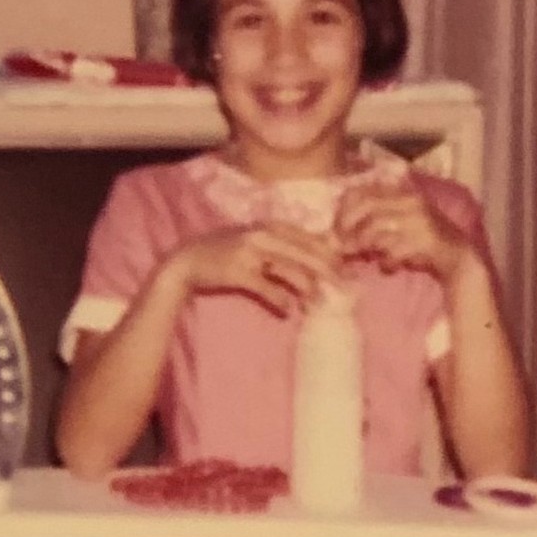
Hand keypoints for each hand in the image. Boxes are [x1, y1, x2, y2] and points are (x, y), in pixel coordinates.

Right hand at [167, 221, 340, 315]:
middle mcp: (263, 234)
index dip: (332, 255)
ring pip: (290, 270)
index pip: (310, 239)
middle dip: (329, 273)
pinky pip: (266, 287)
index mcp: (271, 225)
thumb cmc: (226, 253)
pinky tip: (288, 311)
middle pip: (306, 254)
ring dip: (308, 290)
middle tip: (346, 290)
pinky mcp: (238, 272)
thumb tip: (317, 257)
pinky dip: (279, 300)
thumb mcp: (257, 242)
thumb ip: (284, 246)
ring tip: (319, 305)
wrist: (188, 261)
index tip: (348, 271)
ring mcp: (250, 252)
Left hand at [336, 183, 474, 282]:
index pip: (364, 191)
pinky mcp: (426, 240)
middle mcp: (411, 202)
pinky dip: (388, 262)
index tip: (337, 228)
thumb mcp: (399, 225)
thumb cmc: (422, 242)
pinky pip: (395, 250)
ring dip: (367, 247)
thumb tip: (338, 236)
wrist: (459, 256)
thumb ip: (374, 222)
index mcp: (402, 193)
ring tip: (367, 258)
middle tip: (344, 247)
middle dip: (350, 229)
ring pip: (378, 230)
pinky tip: (389, 268)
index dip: (345, 209)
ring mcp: (420, 220)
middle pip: (368, 209)